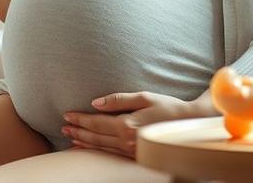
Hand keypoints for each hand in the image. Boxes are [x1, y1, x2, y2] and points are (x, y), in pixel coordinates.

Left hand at [61, 91, 198, 159]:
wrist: (189, 125)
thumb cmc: (168, 106)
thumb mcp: (144, 97)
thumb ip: (118, 100)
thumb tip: (95, 103)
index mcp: (128, 125)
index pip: (97, 122)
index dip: (80, 118)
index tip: (67, 115)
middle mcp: (128, 141)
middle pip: (96, 137)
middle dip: (78, 131)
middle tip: (64, 127)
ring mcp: (132, 151)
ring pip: (102, 148)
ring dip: (85, 142)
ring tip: (71, 137)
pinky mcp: (136, 156)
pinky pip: (112, 154)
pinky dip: (98, 151)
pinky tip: (90, 147)